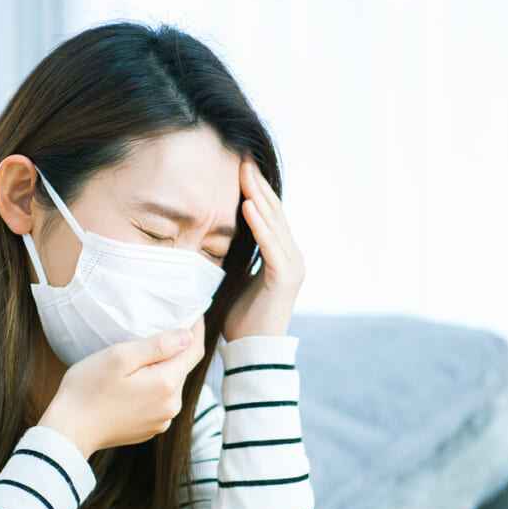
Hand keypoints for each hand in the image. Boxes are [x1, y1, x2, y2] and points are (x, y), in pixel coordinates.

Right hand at [38, 316, 206, 458]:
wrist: (67, 431)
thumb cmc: (88, 390)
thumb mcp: (119, 356)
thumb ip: (158, 346)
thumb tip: (188, 336)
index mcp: (166, 384)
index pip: (194, 350)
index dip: (195, 329)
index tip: (192, 314)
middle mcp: (171, 405)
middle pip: (182, 368)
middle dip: (175, 350)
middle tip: (156, 333)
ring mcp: (161, 420)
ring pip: (171, 385)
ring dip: (162, 370)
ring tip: (139, 360)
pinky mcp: (150, 429)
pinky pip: (160, 401)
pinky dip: (153, 388)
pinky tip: (132, 384)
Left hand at [222, 155, 305, 340]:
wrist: (252, 350)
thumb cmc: (240, 318)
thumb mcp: (235, 277)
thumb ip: (235, 255)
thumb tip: (215, 235)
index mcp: (281, 254)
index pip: (267, 214)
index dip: (254, 189)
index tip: (238, 165)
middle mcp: (292, 255)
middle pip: (273, 211)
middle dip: (256, 184)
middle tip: (241, 157)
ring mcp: (293, 265)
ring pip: (273, 223)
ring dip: (257, 196)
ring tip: (243, 172)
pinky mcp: (286, 278)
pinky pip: (271, 245)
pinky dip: (259, 225)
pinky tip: (247, 206)